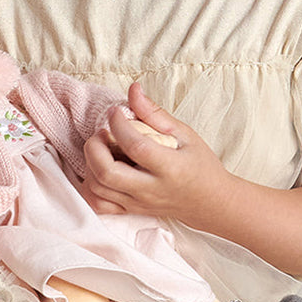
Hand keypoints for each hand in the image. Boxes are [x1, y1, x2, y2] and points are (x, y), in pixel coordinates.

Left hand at [81, 84, 227, 225]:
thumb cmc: (200, 165)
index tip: (116, 112)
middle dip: (95, 147)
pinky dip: (90, 187)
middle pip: (107, 173)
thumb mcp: (185, 134)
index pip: (135, 146)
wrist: (211, 202)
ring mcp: (138, 203)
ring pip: (97, 188)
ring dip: (91, 164)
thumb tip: (133, 90)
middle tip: (103, 133)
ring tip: (103, 149)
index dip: (118, 125)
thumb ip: (155, 113)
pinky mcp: (131, 211)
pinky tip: (99, 170)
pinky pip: (98, 205)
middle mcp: (151, 190)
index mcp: (170, 168)